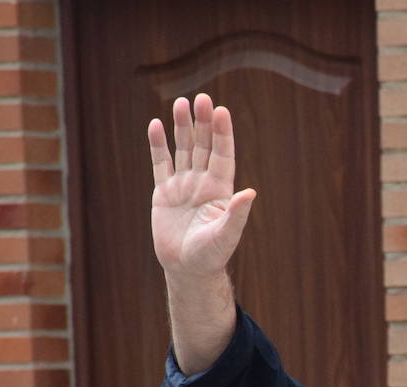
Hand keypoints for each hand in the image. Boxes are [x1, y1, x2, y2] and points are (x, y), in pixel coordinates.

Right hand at [147, 94, 255, 278]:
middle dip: (203, 123)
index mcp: (220, 190)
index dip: (222, 134)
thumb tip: (250, 193)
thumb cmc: (210, 256)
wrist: (187, 269)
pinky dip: (158, 145)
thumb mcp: (225, 236)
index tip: (221, 111)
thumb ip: (236, 215)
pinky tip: (157, 125)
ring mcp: (183, 185)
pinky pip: (161, 163)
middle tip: (202, 98)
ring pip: (183, 150)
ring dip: (182, 127)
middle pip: (203, 146)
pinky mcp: (164, 192)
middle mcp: (203, 183)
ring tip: (181, 103)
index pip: (222, 154)